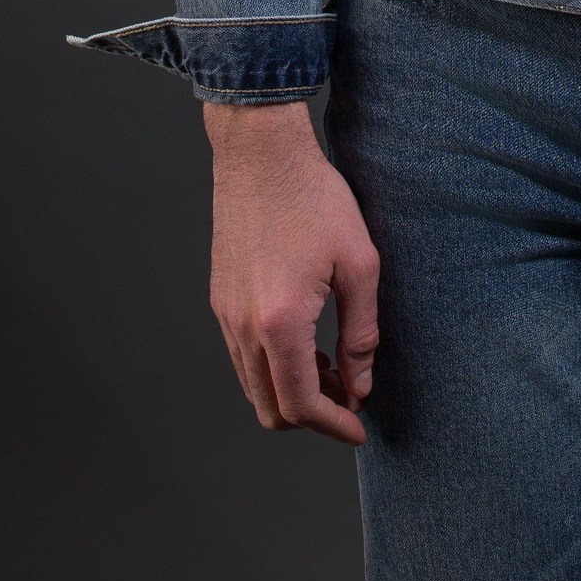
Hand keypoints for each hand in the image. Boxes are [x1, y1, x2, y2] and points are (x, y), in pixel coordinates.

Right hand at [203, 98, 379, 442]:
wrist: (260, 153)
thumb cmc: (313, 198)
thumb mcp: (357, 264)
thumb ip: (361, 333)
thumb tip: (359, 384)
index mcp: (278, 323)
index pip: (301, 405)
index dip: (333, 425)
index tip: (358, 427)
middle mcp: (242, 327)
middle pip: (270, 408)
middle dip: (311, 416)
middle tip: (348, 397)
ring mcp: (225, 314)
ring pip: (253, 385)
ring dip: (291, 391)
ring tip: (331, 368)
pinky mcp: (220, 299)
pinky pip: (242, 356)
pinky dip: (273, 367)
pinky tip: (304, 342)